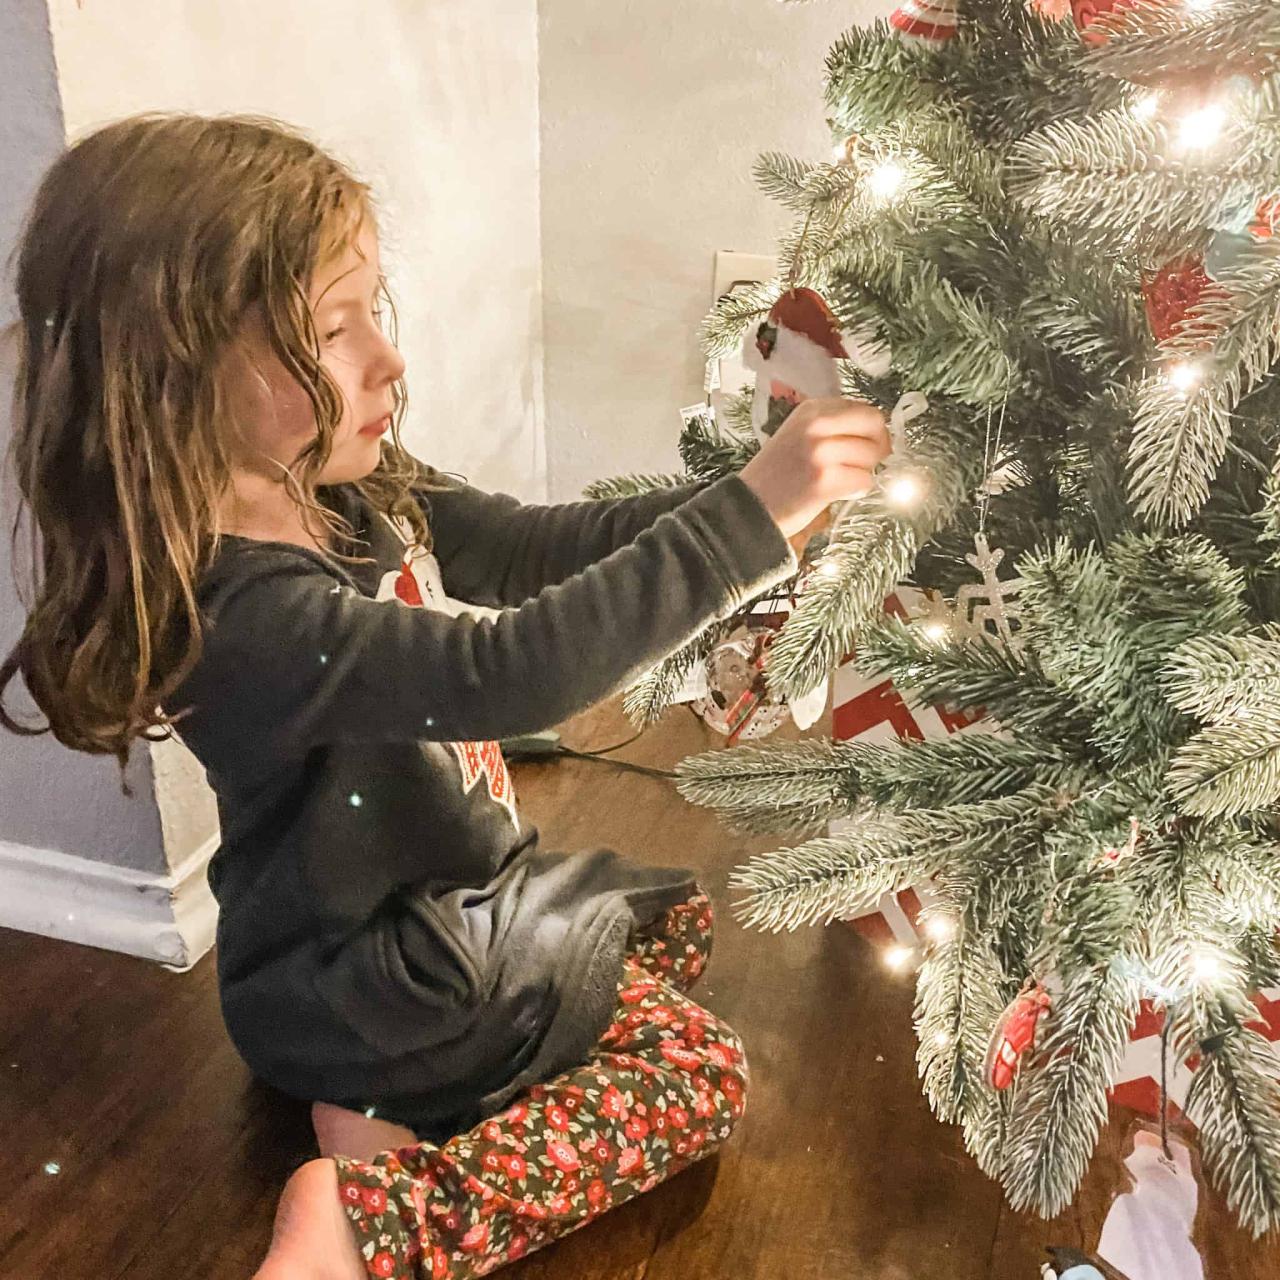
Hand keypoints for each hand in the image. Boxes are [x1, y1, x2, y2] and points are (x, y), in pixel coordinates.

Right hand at [738, 397, 891, 540]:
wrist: (747, 507)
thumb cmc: (776, 476)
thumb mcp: (799, 434)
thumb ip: (833, 427)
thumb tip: (877, 433)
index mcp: (811, 409)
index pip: (864, 409)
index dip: (872, 430)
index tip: (867, 445)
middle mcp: (815, 424)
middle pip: (875, 425)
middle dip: (878, 446)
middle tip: (866, 464)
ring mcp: (820, 452)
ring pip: (872, 456)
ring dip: (862, 473)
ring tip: (838, 481)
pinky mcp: (825, 481)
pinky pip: (864, 482)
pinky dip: (856, 491)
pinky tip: (834, 494)